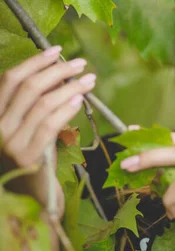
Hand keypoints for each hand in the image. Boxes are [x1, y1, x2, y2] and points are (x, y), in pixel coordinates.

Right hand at [0, 47, 95, 210]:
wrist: (34, 199)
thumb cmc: (35, 159)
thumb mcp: (30, 128)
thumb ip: (37, 104)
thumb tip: (59, 74)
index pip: (10, 80)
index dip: (34, 62)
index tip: (57, 51)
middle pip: (28, 88)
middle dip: (56, 71)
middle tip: (80, 65)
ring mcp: (10, 143)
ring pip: (42, 104)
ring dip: (69, 87)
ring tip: (89, 80)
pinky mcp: (27, 157)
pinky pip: (49, 125)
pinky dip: (66, 108)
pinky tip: (80, 99)